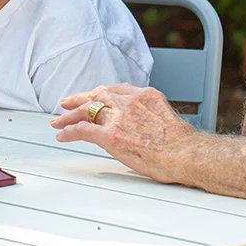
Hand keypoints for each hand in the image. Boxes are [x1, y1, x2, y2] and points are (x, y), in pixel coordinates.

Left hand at [51, 83, 194, 183]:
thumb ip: (147, 115)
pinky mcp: (111, 135)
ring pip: (87, 111)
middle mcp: (129, 101)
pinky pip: (83, 130)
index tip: (92, 96)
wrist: (187, 155)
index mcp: (144, 95)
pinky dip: (70, 131)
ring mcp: (119, 117)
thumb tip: (138, 126)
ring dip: (70, 116)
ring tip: (58, 121)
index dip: (99, 93)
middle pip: (97, 96)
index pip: (115, 90)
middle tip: (66, 103)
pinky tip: (62, 135)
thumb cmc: (182, 145)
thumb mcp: (165, 118)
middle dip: (80, 99)